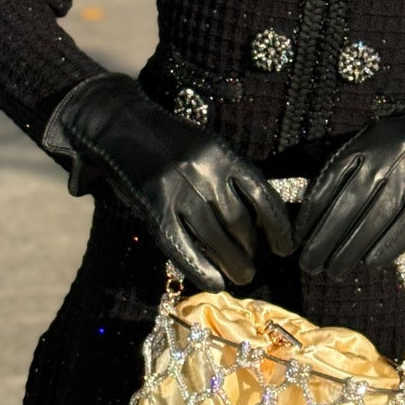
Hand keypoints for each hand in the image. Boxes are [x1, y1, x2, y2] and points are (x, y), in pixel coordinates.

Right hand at [41, 72, 293, 291]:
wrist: (119, 122)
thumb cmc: (166, 141)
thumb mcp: (203, 149)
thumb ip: (225, 179)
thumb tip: (255, 223)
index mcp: (223, 153)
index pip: (262, 194)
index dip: (277, 226)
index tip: (285, 248)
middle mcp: (205, 169)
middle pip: (239, 221)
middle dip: (250, 250)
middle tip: (253, 269)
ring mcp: (178, 187)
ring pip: (214, 237)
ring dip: (232, 263)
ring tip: (240, 277)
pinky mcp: (153, 204)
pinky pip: (181, 244)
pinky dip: (200, 268)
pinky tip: (215, 281)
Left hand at [293, 111, 404, 281]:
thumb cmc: (396, 146)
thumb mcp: (368, 142)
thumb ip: (342, 166)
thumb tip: (309, 205)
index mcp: (366, 144)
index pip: (330, 180)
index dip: (312, 212)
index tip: (299, 237)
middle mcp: (387, 160)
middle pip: (349, 205)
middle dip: (325, 239)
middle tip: (310, 264)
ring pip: (375, 220)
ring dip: (352, 250)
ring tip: (335, 270)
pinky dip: (387, 248)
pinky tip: (370, 264)